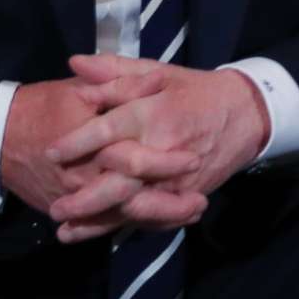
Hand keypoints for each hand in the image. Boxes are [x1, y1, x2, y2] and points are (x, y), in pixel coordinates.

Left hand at [42, 56, 269, 243]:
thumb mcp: (159, 73)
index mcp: (155, 113)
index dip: (79, 142)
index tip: (50, 154)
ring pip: (136, 204)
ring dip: (100, 221)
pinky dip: (126, 226)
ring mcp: (178, 176)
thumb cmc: (196, 90)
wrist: (248, 113)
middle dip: (86, 198)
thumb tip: (76, 63)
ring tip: (67, 232)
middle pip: (122, 178)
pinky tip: (99, 234)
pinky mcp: (188, 193)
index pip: (111, 129)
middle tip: (56, 209)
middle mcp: (165, 148)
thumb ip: (116, 72)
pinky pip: (155, 215)